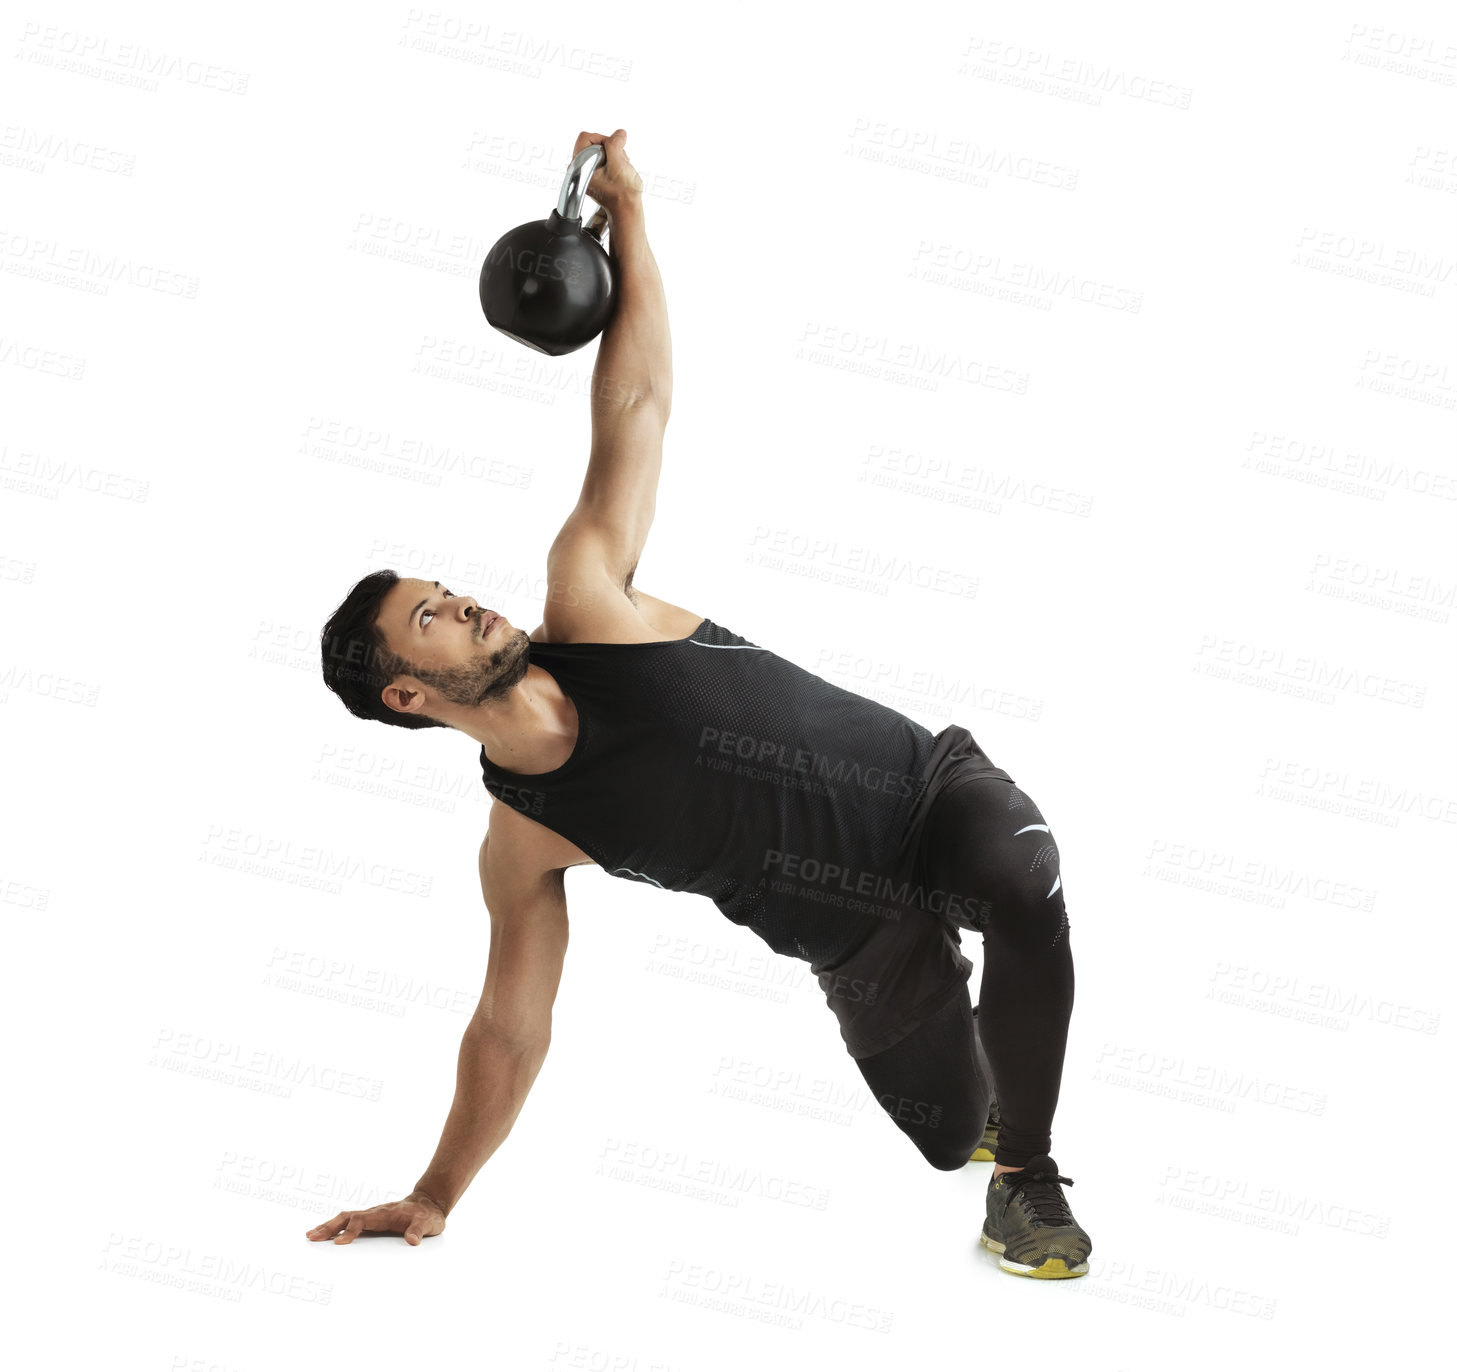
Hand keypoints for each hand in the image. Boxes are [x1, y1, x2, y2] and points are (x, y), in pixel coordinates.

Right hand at [305, 1189, 446, 1245]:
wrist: (430, 1203)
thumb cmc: (427, 1215)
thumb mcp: (428, 1223)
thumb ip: (419, 1230)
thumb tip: (412, 1241)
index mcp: (384, 1213)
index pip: (362, 1221)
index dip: (350, 1232)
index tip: (338, 1244)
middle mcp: (374, 1213)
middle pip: (347, 1217)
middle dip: (329, 1227)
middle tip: (311, 1237)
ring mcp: (372, 1217)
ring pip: (346, 1218)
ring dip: (329, 1226)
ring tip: (311, 1235)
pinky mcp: (372, 1221)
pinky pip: (350, 1223)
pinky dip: (337, 1228)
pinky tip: (327, 1236)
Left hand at [572, 128, 642, 214]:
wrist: (626, 209)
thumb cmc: (622, 194)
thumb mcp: (619, 164)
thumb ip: (615, 143)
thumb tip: (618, 134)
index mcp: (579, 167)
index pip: (586, 137)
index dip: (602, 140)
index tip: (612, 152)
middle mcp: (579, 169)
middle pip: (592, 143)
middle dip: (609, 149)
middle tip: (616, 164)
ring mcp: (586, 172)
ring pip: (599, 150)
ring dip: (613, 156)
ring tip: (618, 170)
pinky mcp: (593, 174)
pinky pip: (602, 158)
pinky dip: (612, 161)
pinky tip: (617, 172)